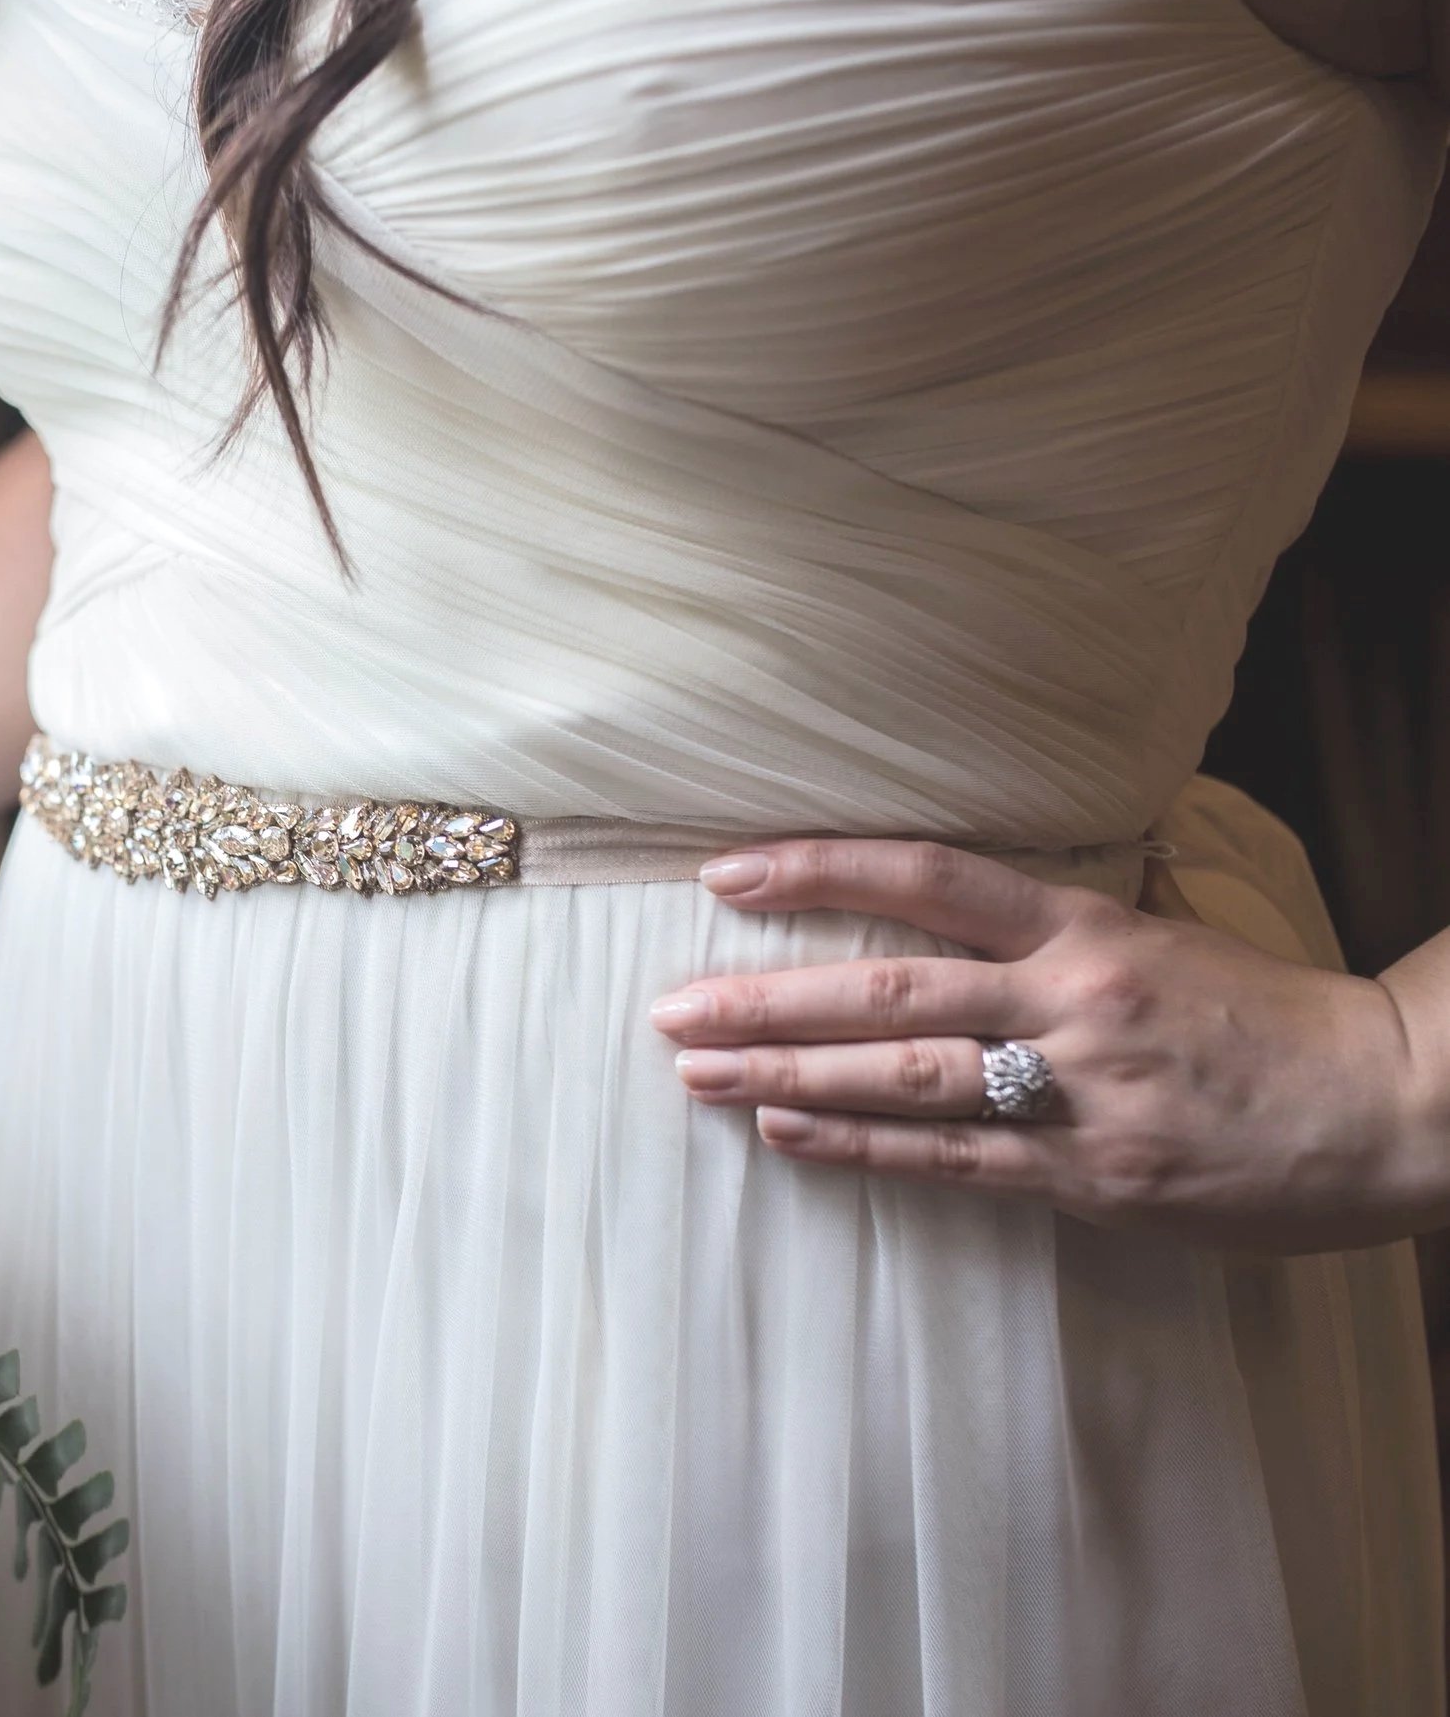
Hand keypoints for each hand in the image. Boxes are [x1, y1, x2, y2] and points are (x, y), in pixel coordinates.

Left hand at [647, 839, 1449, 1251]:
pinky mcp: (1091, 1178)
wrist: (1392, 1105)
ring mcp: (1079, 1092)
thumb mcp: (1159, 942)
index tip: (725, 874)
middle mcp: (1071, 998)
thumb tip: (936, 929)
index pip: (926, 877)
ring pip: (903, 1074)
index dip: (819, 869)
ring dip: (787, 1072)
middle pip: (888, 986)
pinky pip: (951, 1160)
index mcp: (1086, 926)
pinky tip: (786, 1130)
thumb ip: (1050, 937)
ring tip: (697, 1072)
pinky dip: (859, 1145)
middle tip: (670, 1008)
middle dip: (766, 998)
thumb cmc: (1268, 1020)